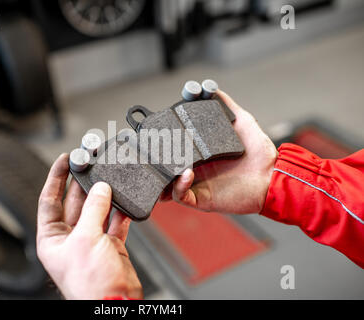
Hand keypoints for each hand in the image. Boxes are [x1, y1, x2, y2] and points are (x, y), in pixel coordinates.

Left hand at [36, 154, 142, 299]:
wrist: (115, 303)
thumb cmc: (90, 284)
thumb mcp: (86, 239)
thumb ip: (94, 210)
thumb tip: (101, 189)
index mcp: (52, 238)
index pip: (49, 200)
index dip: (56, 178)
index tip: (64, 159)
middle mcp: (69, 238)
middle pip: (75, 202)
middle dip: (83, 183)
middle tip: (90, 163)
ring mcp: (90, 241)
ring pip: (96, 210)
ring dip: (104, 195)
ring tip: (109, 177)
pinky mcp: (109, 245)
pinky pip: (114, 222)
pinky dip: (120, 211)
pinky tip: (124, 199)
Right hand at [161, 90, 277, 213]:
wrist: (272, 176)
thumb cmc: (259, 154)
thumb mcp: (241, 122)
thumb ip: (226, 106)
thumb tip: (212, 89)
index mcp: (201, 153)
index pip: (175, 148)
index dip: (164, 143)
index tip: (157, 132)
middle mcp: (196, 169)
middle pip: (167, 167)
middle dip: (157, 161)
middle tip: (152, 150)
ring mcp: (197, 184)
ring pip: (169, 184)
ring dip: (163, 176)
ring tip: (164, 164)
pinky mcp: (202, 199)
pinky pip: (182, 195)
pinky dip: (179, 185)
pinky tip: (186, 172)